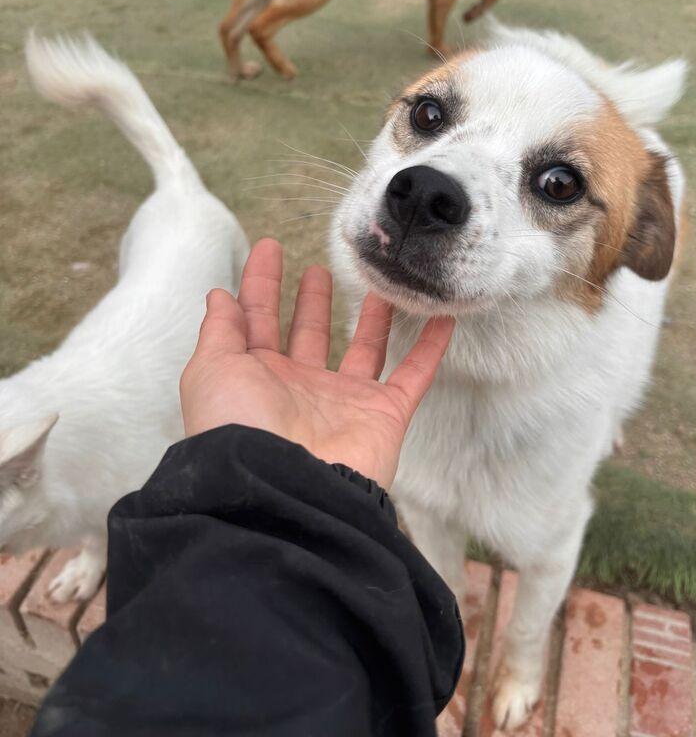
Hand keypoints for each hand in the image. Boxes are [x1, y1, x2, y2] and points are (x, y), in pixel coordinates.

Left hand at [180, 239, 453, 487]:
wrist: (284, 489)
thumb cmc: (239, 428)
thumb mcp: (213, 370)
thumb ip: (220, 330)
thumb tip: (219, 295)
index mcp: (256, 377)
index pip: (258, 319)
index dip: (262, 283)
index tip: (270, 247)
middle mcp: (299, 388)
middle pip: (308, 334)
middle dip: (311, 301)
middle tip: (319, 268)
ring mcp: (343, 402)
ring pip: (362, 349)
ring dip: (369, 318)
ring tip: (376, 283)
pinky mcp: (383, 415)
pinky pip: (414, 375)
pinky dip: (430, 348)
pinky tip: (441, 318)